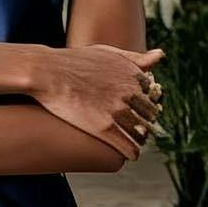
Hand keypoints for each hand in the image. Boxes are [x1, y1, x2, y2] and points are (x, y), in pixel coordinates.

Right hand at [31, 45, 163, 162]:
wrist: (46, 73)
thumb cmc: (74, 61)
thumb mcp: (108, 52)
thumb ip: (135, 57)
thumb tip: (161, 55)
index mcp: (132, 75)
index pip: (152, 97)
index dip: (145, 105)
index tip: (139, 111)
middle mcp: (129, 93)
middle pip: (149, 116)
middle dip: (144, 122)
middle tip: (136, 129)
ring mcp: (117, 111)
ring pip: (141, 133)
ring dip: (138, 139)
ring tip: (132, 141)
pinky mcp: (104, 129)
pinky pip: (129, 147)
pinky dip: (132, 152)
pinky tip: (129, 154)